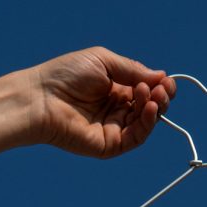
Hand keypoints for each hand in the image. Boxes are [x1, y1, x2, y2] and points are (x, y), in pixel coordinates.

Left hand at [24, 46, 176, 157]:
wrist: (41, 98)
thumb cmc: (65, 75)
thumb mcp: (103, 62)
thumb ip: (132, 70)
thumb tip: (162, 76)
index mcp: (115, 89)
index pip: (146, 91)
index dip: (159, 86)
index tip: (166, 80)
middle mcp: (117, 110)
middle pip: (151, 107)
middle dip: (161, 97)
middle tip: (162, 88)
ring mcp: (114, 128)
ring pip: (146, 122)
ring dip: (156, 108)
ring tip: (153, 95)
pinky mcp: (110, 145)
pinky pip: (136, 137)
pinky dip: (147, 123)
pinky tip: (149, 107)